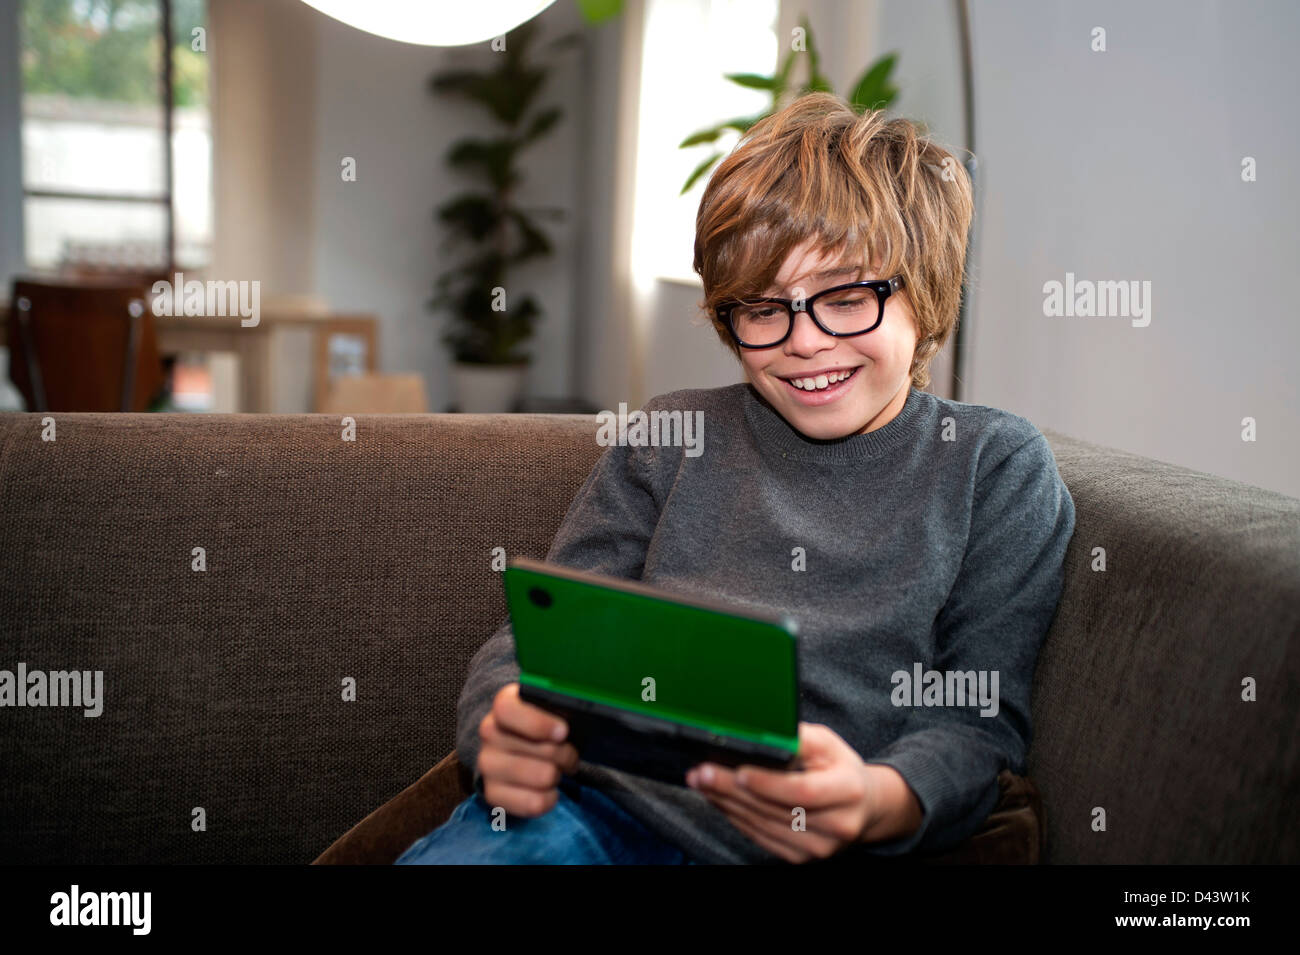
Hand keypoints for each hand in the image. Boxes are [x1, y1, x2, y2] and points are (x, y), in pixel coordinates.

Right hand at [476, 683, 580, 816]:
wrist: (520, 748)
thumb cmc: (543, 726)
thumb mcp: (549, 709)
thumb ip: (559, 710)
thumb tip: (571, 728)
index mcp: (504, 704)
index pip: (508, 710)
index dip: (538, 723)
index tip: (563, 732)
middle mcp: (489, 732)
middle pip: (540, 748)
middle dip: (565, 754)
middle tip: (569, 754)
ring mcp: (487, 764)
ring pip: (542, 776)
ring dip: (558, 775)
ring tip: (558, 770)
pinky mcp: (492, 793)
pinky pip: (534, 803)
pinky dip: (550, 799)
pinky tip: (550, 791)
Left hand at [686, 722, 921, 862]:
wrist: (862, 807)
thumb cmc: (840, 768)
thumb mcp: (828, 744)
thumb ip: (798, 738)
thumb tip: (761, 731)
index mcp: (847, 791)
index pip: (801, 791)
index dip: (767, 783)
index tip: (738, 770)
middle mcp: (836, 825)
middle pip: (774, 809)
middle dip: (732, 789)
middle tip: (702, 772)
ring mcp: (817, 847)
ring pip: (761, 825)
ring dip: (726, 802)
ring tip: (701, 782)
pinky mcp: (800, 858)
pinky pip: (759, 836)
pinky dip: (735, 816)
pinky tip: (718, 799)